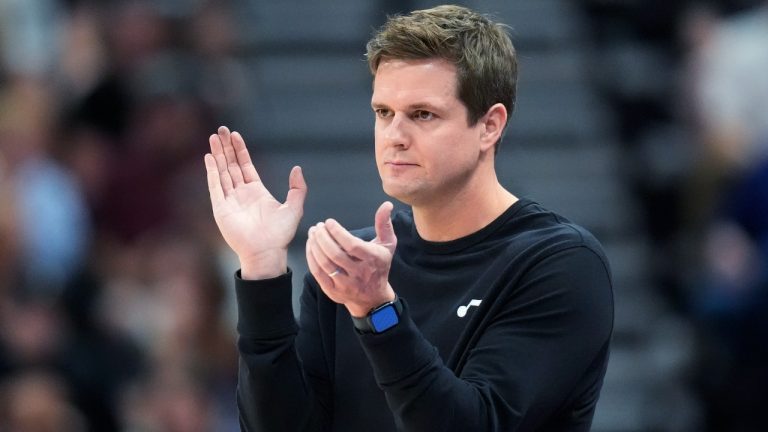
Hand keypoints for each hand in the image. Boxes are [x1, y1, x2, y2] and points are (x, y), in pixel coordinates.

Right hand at [205, 126, 306, 278]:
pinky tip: (209, 157)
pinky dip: (212, 172)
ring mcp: (230, 200)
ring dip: (218, 155)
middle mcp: (241, 193)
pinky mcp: (221, 209)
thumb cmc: (280, 235)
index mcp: (256, 191)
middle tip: (221, 129)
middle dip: (226, 147)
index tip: (235, 134)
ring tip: (213, 137)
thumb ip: (298, 188)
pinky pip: (215, 186)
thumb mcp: (294, 208)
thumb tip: (297, 168)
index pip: (245, 165)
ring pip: (222, 172)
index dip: (240, 149)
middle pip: (231, 164)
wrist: (266, 252)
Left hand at [305, 202, 396, 316]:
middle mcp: (359, 274)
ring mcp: (346, 284)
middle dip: (323, 238)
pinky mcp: (334, 291)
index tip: (329, 222)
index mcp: (373, 259)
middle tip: (318, 227)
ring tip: (312, 234)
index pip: (352, 245)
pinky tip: (310, 247)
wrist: (373, 297)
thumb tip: (386, 205)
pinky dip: (312, 259)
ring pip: (325, 264)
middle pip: (335, 254)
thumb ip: (384, 224)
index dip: (337, 232)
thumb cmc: (379, 266)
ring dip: (315, 247)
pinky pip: (318, 274)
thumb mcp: (387, 244)